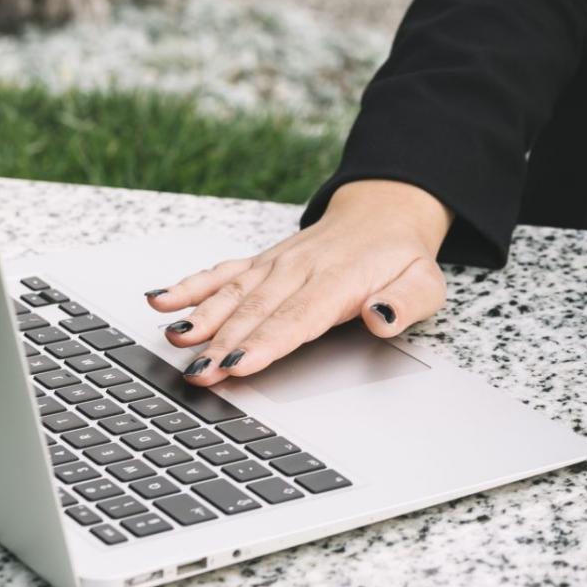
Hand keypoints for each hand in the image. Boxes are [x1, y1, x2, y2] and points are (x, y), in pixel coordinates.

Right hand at [145, 180, 453, 385]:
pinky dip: (189, 286)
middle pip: (257, 311)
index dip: (266, 342)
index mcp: (340, 279)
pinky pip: (222, 272)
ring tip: (175, 342)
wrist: (383, 213)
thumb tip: (380, 318)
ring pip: (233, 293)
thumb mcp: (425, 284)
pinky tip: (162, 301)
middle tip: (198, 374)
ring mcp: (276, 263)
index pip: (298, 316)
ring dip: (202, 319)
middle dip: (224, 344)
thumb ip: (405, 303)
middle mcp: (300, 269)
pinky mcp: (261, 261)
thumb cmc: (401, 257)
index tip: (240, 364)